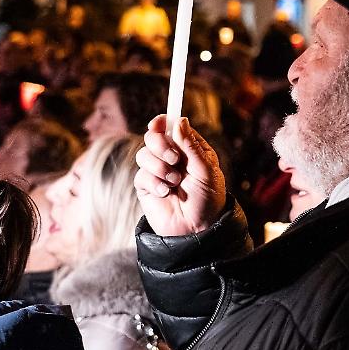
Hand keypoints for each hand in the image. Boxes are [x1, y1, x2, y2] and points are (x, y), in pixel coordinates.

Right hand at [134, 115, 226, 236]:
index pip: (172, 126)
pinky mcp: (147, 187)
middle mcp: (172, 157)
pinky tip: (166, 194)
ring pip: (144, 155)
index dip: (163, 121)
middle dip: (160, 145)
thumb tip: (179, 120)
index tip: (159, 123)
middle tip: (173, 158)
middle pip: (153, 137)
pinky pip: (141, 175)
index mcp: (189, 149)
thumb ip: (190, 145)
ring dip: (159, 167)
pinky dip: (154, 183)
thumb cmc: (208, 200)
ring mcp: (158, 171)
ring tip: (174, 182)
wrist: (196, 229)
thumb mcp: (205, 170)